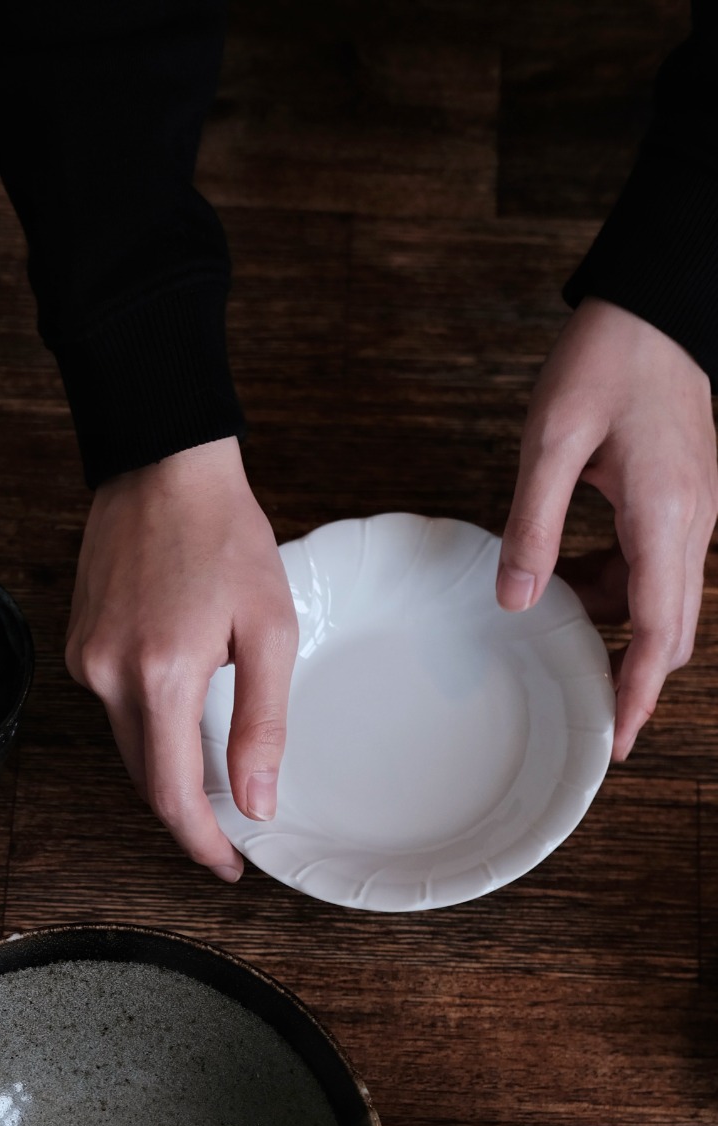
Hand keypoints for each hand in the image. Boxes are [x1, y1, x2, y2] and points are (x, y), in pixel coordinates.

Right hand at [65, 437, 296, 880]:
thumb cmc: (225, 536)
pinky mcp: (77, 643)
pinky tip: (181, 697)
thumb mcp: (269, 630)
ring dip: (167, 764)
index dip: (199, 841)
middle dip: (186, 811)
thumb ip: (262, 724)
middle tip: (230, 830)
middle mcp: (108, 677)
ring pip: (127, 743)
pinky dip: (148, 719)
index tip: (227, 865)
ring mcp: (85, 660)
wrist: (163, 465)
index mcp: (161, 677)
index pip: (171, 793)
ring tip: (213, 767)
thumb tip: (258, 803)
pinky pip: (114, 704)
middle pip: (144, 777)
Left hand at [498, 296, 717, 759]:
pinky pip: (655, 566)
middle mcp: (691, 524)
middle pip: (672, 630)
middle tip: (589, 718)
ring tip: (556, 631)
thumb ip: (533, 524)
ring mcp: (693, 512)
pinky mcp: (682, 498)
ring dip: (618, 625)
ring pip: (663, 601)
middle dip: (633, 677)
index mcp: (664, 518)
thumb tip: (515, 601)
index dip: (637, 694)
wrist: (658, 301)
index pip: (659, 633)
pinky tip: (569, 578)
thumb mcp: (551, 440)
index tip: (616, 740)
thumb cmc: (606, 358)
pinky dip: (618, 586)